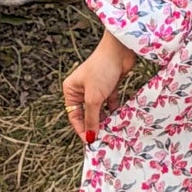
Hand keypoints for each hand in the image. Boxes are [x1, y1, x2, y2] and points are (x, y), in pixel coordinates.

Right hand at [63, 30, 133, 144]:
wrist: (119, 49)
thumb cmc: (102, 70)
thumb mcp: (94, 97)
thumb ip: (92, 118)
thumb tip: (90, 136)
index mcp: (71, 90)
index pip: (74, 115)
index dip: (82, 129)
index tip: (90, 142)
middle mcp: (82, 89)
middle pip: (87, 113)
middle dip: (94, 125)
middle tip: (103, 139)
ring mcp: (96, 88)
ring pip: (100, 109)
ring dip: (105, 119)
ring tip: (112, 132)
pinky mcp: (110, 86)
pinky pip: (111, 103)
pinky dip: (114, 111)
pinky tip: (120, 120)